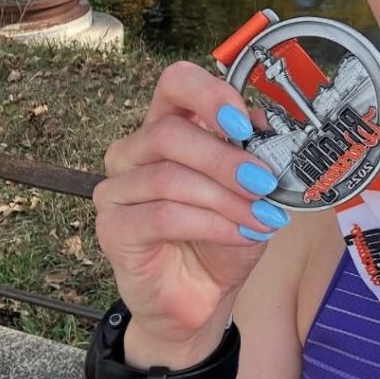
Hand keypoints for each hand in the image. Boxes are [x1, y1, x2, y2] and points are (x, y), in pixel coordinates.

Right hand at [93, 61, 289, 359]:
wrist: (204, 295)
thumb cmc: (225, 235)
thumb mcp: (253, 190)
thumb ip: (255, 154)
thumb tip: (265, 124)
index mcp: (169, 126)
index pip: (176, 83)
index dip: (209, 96)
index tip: (244, 125)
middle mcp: (135, 151)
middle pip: (169, 133)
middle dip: (225, 159)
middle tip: (264, 182)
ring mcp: (118, 189)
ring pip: (169, 178)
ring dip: (226, 199)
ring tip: (262, 217)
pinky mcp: (114, 228)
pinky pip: (164, 216)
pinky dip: (213, 225)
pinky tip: (243, 234)